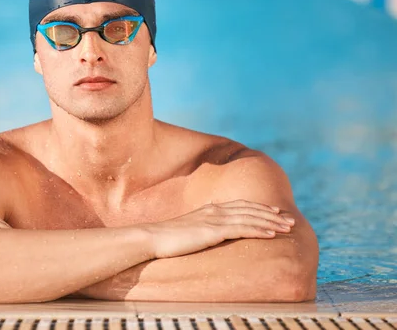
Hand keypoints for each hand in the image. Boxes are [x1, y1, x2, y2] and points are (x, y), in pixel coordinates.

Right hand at [143, 199, 294, 258]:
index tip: (275, 211)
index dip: (259, 208)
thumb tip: (208, 227)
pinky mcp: (213, 231)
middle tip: (290, 220)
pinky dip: (258, 230)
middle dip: (272, 214)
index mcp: (209, 209)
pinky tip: (271, 234)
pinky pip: (241, 229)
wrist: (153, 237)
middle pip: (250, 210)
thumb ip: (201, 225)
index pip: (240, 205)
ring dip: (271, 222)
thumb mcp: (188, 228)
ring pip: (250, 218)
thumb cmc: (167, 237)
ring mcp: (214, 220)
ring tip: (288, 228)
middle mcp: (215, 210)